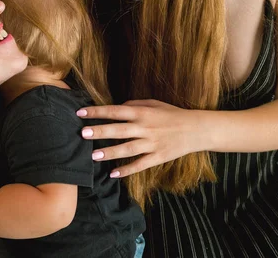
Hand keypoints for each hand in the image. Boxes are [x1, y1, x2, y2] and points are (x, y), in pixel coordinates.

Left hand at [77, 99, 203, 177]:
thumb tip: (116, 107)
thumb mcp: (154, 103)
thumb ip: (134, 104)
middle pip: (119, 130)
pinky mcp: (158, 157)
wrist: (196, 129)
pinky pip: (140, 165)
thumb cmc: (172, 114)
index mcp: (143, 113)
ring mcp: (152, 144)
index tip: (81, 113)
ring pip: (127, 149)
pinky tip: (113, 174)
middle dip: (100, 132)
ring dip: (110, 153)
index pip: (115, 111)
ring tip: (93, 156)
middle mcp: (145, 128)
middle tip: (83, 134)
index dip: (98, 112)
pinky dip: (127, 170)